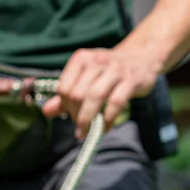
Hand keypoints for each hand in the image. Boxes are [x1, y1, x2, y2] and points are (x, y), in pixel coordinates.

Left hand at [42, 44, 163, 138]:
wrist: (143, 57)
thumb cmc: (109, 70)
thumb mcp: (86, 77)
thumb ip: (66, 94)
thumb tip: (46, 111)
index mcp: (82, 59)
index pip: (64, 88)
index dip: (65, 106)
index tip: (70, 115)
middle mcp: (97, 61)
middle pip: (77, 94)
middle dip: (75, 115)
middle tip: (80, 126)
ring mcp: (115, 70)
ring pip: (94, 98)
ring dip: (88, 120)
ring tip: (86, 132)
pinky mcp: (131, 80)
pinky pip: (115, 104)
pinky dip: (107, 120)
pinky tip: (104, 128)